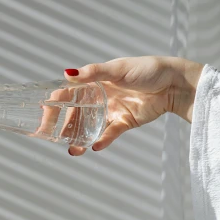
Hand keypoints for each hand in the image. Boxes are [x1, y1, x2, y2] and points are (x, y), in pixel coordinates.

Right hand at [62, 56, 202, 155]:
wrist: (175, 83)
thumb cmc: (148, 69)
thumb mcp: (118, 69)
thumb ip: (93, 72)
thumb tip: (67, 74)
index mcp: (94, 82)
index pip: (67, 94)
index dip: (54, 104)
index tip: (44, 116)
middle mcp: (99, 97)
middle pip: (75, 114)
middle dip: (62, 126)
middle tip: (51, 137)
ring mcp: (111, 111)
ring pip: (89, 127)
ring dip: (79, 138)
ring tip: (73, 150)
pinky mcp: (125, 122)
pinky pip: (110, 134)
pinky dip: (102, 141)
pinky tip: (94, 147)